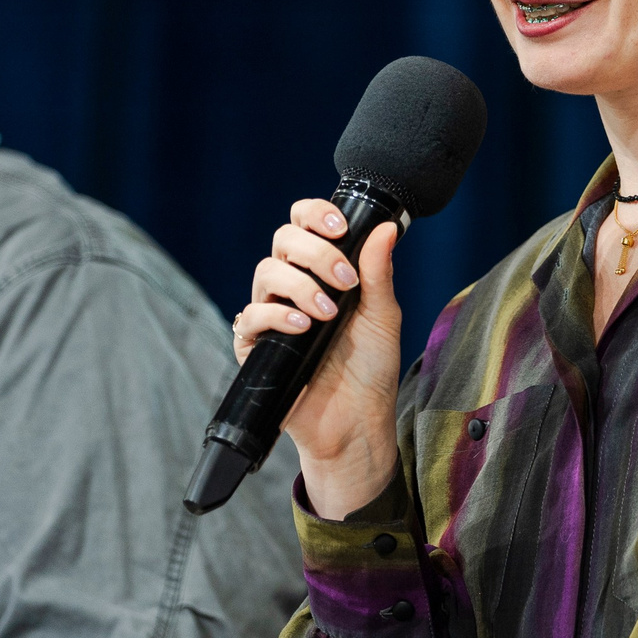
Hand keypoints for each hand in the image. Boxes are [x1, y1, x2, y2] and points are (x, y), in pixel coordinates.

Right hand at [234, 198, 403, 518]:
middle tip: (345, 280)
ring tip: (328, 313)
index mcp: (320, 272)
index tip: (338, 227)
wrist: (356, 423)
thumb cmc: (370, 370)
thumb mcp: (382, 316)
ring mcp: (272, 315)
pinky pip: (250, 316)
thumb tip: (388, 227)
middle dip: (315, 251)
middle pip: (283, 240)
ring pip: (266, 272)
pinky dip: (276, 314)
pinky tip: (303, 326)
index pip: (303, 226)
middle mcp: (292, 287)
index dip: (314, 215)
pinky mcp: (256, 346)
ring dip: (301, 284)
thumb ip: (378, 272)